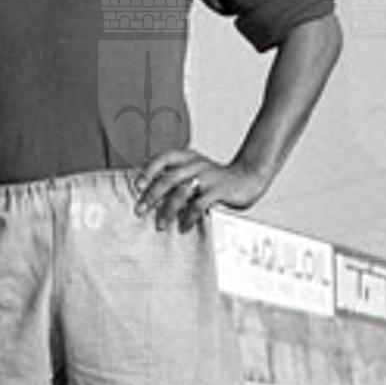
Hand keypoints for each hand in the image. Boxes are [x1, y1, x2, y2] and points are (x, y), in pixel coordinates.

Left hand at [132, 149, 270, 233]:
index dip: (148, 170)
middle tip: (140, 211)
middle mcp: (196, 164)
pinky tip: (184, 226)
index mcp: (188, 157)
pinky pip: (199, 205)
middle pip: (168, 178)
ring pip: (181, 192)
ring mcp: (208, 177)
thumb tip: (148, 194)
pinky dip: (189, 217)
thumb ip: (176, 177)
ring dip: (168, 210)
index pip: (163, 158)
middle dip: (152, 196)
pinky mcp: (219, 191)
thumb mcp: (194, 171)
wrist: (248, 178)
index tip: (137, 186)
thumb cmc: (216, 179)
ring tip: (161, 224)